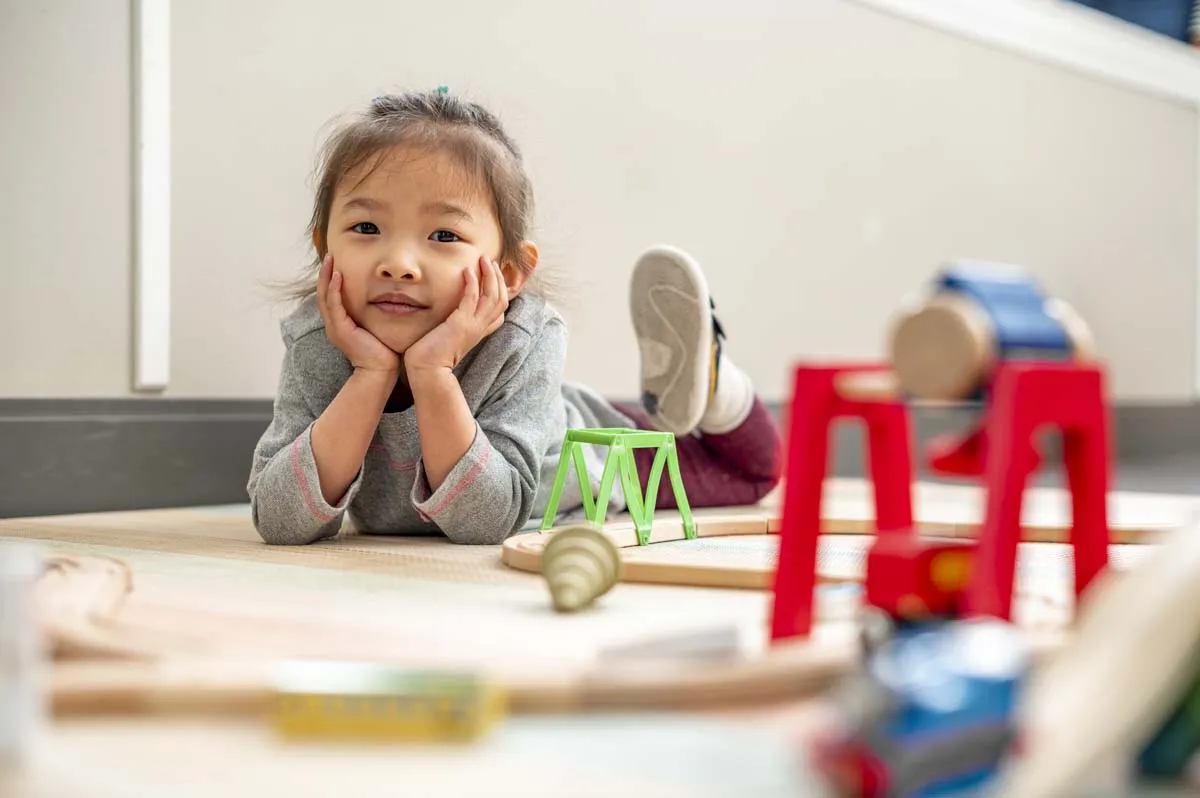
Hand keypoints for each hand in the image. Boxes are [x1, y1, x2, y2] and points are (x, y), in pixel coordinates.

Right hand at [316, 253, 400, 374]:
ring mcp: (335, 328)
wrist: (380, 371)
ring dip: (327, 277)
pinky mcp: (340, 330)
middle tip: (330, 255)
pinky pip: (334, 306)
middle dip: (326, 273)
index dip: (331, 279)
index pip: (331, 296)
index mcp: (340, 324)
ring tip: (331, 260)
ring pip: (325, 297)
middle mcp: (333, 325)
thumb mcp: (375, 326)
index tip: (337, 262)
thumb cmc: (383, 350)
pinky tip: (339, 277)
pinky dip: (335, 290)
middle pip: (323, 293)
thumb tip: (387, 298)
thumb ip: (374, 313)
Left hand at [405, 255, 508, 377]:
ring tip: (483, 259)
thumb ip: (453, 324)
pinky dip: (472, 282)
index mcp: (479, 331)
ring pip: (493, 297)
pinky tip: (467, 270)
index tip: (493, 275)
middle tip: (490, 261)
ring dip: (490, 276)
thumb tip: (446, 313)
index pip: (500, 311)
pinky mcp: (461, 324)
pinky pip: (472, 299)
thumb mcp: (449, 336)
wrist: (427, 371)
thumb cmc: (431, 355)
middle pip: (501, 300)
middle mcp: (480, 328)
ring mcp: (473, 326)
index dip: (500, 291)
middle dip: (498, 278)